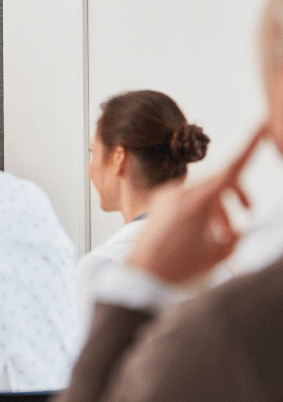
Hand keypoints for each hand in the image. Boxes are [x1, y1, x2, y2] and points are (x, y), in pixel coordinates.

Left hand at [125, 125, 266, 284]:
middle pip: (219, 183)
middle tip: (247, 211)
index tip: (260, 127)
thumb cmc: (178, 267)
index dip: (250, 148)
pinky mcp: (159, 203)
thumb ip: (235, 237)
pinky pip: (186, 199)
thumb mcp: (219, 254)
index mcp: (199, 200)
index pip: (232, 169)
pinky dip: (200, 212)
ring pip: (203, 192)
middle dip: (235, 197)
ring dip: (217, 209)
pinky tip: (200, 234)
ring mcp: (167, 196)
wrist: (140, 274)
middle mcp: (181, 192)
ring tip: (221, 235)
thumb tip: (238, 231)